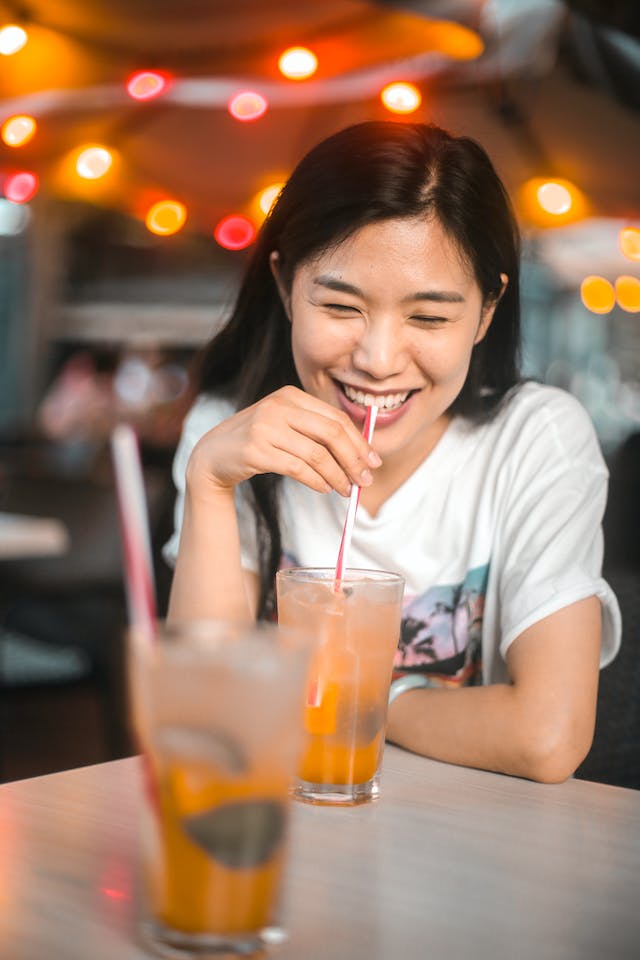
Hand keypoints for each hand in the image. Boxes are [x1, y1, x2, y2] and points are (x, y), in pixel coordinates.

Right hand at [186, 386, 380, 497]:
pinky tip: (325, 489)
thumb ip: (316, 432)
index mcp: (290, 396)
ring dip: (337, 475)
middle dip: (353, 459)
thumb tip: (361, 455)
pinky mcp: (256, 450)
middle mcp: (278, 407)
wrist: (213, 455)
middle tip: (365, 480)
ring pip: (316, 454)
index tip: (373, 462)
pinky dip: (317, 481)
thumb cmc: (258, 442)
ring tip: (346, 490)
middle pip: (331, 433)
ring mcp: (265, 427)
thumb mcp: (286, 426)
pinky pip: (298, 468)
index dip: (359, 442)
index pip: (335, 418)